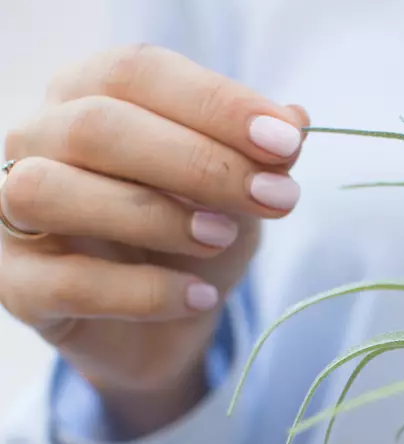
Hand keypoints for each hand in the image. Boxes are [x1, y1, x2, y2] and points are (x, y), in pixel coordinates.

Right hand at [0, 44, 308, 436]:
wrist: (167, 329)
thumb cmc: (194, 238)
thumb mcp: (238, 192)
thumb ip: (259, 154)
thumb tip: (294, 119)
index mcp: (88, 94)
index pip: (138, 72)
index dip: (215, 104)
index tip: (286, 144)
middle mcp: (36, 140)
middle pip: (97, 127)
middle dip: (199, 162)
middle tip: (276, 197)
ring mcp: (11, 211)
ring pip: (55, 191)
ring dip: (154, 215)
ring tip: (225, 237)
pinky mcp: (16, 284)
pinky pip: (67, 281)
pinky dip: (142, 291)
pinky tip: (198, 296)